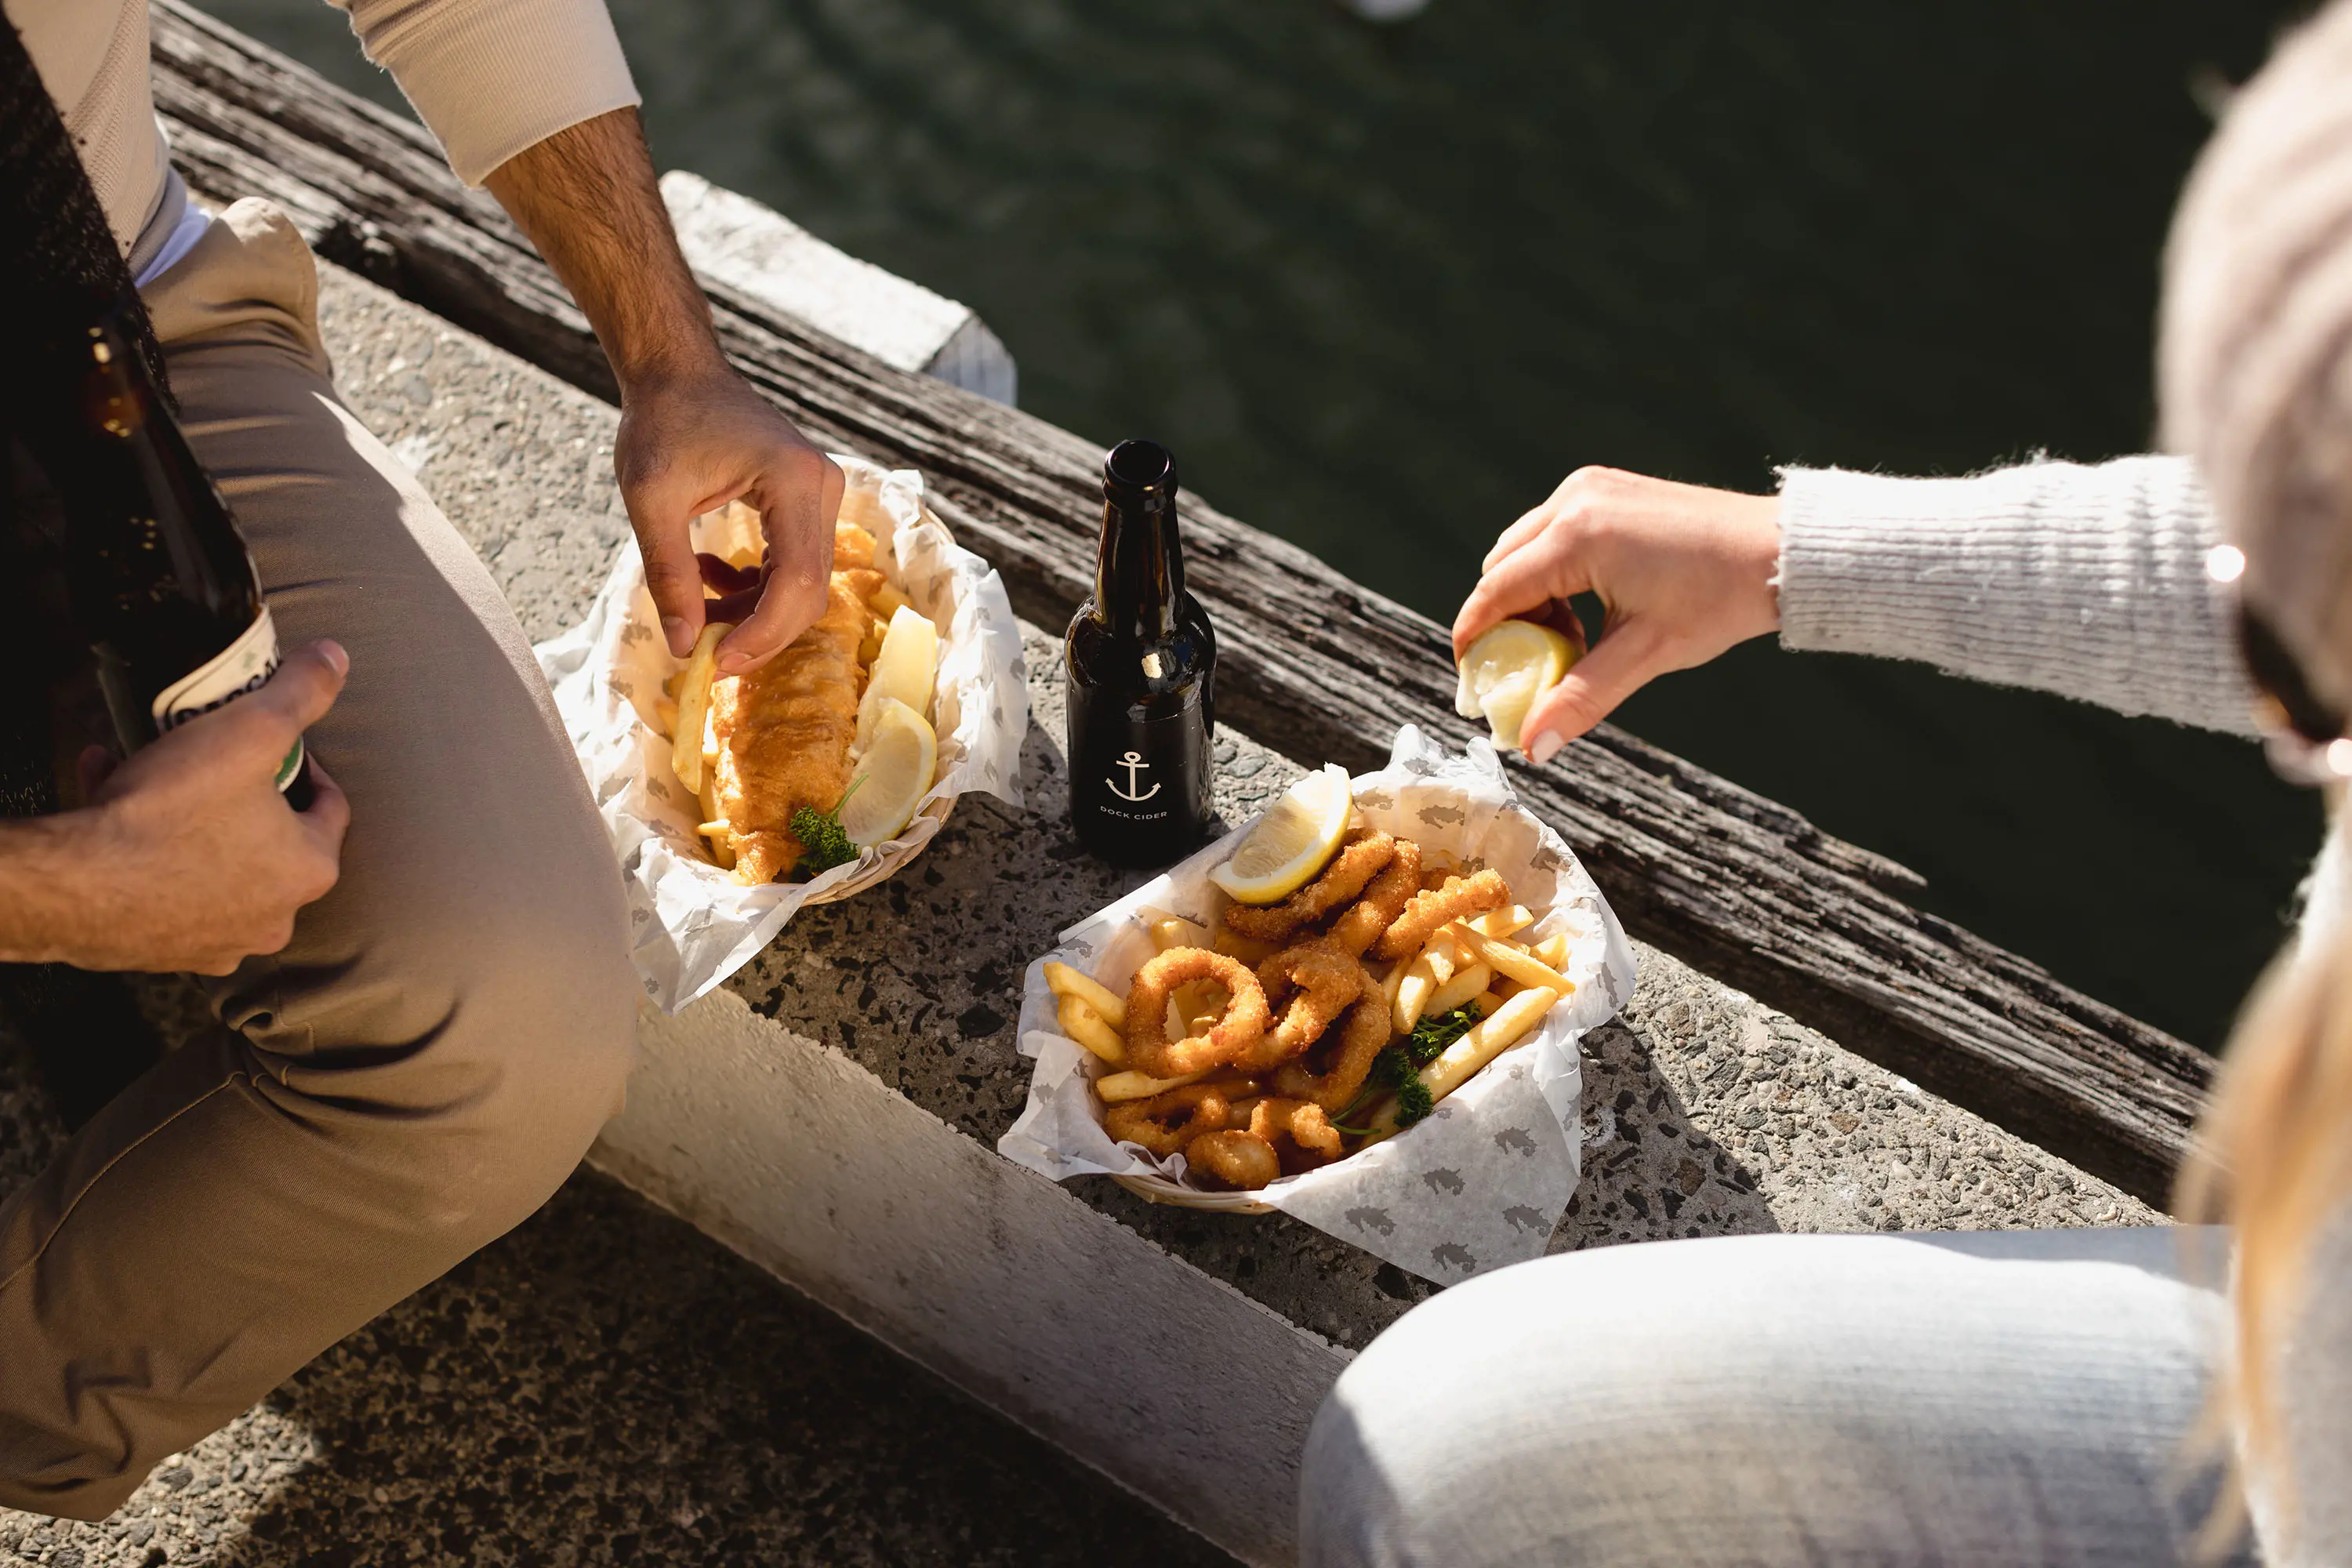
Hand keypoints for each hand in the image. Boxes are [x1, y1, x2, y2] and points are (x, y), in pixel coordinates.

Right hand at [8, 640, 353, 973]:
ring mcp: (218, 940)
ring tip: (153, 774)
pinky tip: (108, 799)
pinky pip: (163, 888)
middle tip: (214, 761)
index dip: (305, 768)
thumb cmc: (171, 812)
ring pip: (212, 864)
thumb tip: (335, 658)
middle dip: (243, 795)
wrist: (79, 883)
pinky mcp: (163, 949)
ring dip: (189, 818)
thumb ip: (301, 693)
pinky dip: (146, 848)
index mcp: (309, 869)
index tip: (278, 748)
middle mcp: (274, 916)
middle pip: (269, 840)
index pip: (329, 808)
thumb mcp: (248, 731)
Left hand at [616, 365, 843, 673]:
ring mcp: (821, 495)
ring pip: (801, 585)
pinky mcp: (807, 503)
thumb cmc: (662, 422)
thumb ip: (669, 575)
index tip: (717, 660)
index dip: (763, 632)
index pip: (798, 579)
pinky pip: (792, 566)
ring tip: (695, 604)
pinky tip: (708, 573)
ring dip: (750, 611)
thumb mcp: (651, 500)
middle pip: (808, 590)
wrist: (678, 373)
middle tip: (704, 652)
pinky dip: (753, 587)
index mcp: (795, 480)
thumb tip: (684, 647)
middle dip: (758, 631)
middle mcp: (823, 487)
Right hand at [1452, 466, 1781, 762]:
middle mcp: (1574, 501)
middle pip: (1501, 566)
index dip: (1473, 636)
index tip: (1469, 677)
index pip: (1495, 590)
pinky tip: (1585, 607)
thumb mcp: (1646, 654)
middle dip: (1505, 619)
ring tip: (1568, 640)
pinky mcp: (1606, 487)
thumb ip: (1581, 698)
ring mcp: (1590, 487)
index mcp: (1577, 537)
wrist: (1779, 552)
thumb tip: (1533, 748)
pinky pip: (1552, 531)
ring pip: (1524, 547)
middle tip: (1525, 667)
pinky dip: (1552, 570)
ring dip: (1529, 595)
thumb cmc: (1719, 598)